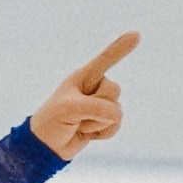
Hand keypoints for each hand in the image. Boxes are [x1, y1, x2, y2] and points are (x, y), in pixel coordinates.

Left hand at [31, 31, 138, 159]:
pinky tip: (87, 134)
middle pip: (115, 90)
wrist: (46, 148)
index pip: (105, 59)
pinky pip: (116, 125)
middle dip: (98, 106)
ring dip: (97, 123)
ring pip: (117, 111)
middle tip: (77, 113)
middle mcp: (94, 88)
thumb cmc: (52, 122)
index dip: (121, 47)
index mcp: (83, 77)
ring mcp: (100, 105)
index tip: (136, 34)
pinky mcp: (104, 122)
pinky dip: (103, 133)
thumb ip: (97, 107)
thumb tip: (117, 114)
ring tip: (79, 124)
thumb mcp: (71, 109)